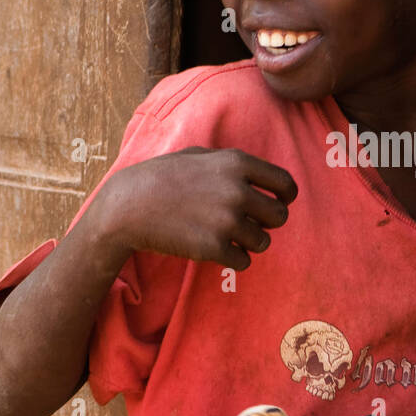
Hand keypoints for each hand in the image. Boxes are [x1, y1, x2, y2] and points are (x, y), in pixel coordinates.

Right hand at [96, 147, 297, 269]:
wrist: (128, 206)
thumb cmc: (162, 177)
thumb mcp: (199, 155)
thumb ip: (232, 163)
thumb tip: (262, 177)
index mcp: (237, 163)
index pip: (286, 184)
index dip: (286, 197)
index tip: (280, 203)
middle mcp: (237, 190)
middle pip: (280, 216)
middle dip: (268, 222)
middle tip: (250, 223)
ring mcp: (226, 220)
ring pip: (264, 242)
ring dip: (250, 242)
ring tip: (229, 237)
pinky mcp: (213, 247)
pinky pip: (244, 261)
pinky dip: (235, 259)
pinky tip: (218, 250)